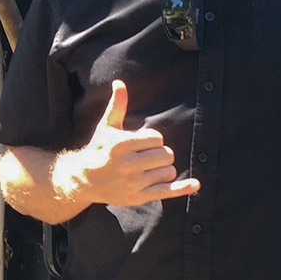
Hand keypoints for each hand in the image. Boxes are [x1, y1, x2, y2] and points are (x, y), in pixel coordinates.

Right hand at [63, 79, 200, 208]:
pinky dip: (183, 188)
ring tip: (148, 168)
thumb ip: (117, 105)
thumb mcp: (107, 127)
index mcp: (122, 145)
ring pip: (168, 172)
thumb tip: (119, 83)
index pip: (157, 138)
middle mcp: (128, 165)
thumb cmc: (99, 149)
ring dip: (163, 168)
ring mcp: (134, 183)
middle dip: (161, 153)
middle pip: (166, 155)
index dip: (153, 139)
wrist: (85, 180)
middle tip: (147, 156)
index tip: (141, 143)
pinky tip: (195, 184)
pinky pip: (167, 192)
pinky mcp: (139, 197)